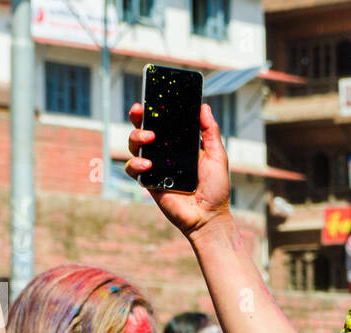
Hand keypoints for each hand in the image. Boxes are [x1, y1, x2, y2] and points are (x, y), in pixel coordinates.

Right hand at [126, 102, 230, 237]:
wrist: (209, 216)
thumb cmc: (216, 188)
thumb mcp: (217, 156)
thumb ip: (210, 132)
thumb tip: (203, 106)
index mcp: (179, 144)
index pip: (163, 123)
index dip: (154, 110)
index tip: (150, 98)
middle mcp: (164, 153)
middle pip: (143, 130)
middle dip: (137, 118)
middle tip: (138, 110)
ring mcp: (154, 167)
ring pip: (134, 146)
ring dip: (136, 137)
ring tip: (149, 138)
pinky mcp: (148, 182)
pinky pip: (132, 169)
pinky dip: (135, 164)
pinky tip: (147, 165)